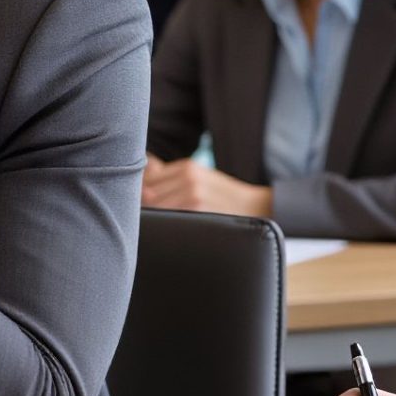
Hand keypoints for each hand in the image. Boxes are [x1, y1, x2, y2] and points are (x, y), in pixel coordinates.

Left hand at [141, 156, 272, 216]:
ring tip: (156, 225)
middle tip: (143, 219)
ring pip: (154, 206)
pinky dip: (163, 222)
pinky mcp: (198, 208)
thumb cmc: (222, 196)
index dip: (138, 194)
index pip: (145, 179)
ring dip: (151, 216)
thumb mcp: (199, 178)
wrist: (257, 205)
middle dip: (143, 207)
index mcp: (186, 167)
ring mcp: (193, 192)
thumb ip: (170, 178)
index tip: (139, 205)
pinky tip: (169, 228)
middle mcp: (188, 176)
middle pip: (146, 194)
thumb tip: (141, 183)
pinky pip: (168, 216)